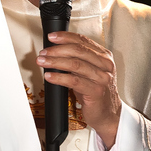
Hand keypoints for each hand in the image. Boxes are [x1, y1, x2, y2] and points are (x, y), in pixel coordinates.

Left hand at [36, 32, 120, 149]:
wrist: (108, 114)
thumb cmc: (96, 92)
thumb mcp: (90, 72)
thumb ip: (79, 60)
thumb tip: (55, 52)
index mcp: (104, 57)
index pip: (83, 41)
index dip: (65, 37)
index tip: (51, 37)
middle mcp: (105, 65)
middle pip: (78, 50)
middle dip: (57, 50)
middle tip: (43, 52)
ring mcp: (102, 78)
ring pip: (75, 64)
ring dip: (55, 62)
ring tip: (43, 62)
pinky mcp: (96, 91)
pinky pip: (74, 81)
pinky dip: (59, 78)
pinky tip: (50, 76)